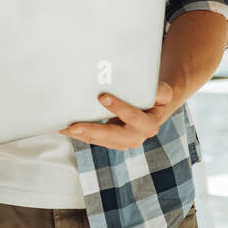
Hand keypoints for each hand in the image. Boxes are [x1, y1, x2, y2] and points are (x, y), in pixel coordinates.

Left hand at [60, 81, 175, 149]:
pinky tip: (65, 128)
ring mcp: (123, 142)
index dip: (119, 108)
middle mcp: (136, 137)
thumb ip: (159, 91)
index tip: (103, 97)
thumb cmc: (156, 98)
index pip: (133, 118)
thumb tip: (149, 86)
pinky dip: (80, 134)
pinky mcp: (112, 142)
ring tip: (64, 128)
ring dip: (81, 135)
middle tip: (74, 126)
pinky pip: (94, 139)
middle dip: (92, 131)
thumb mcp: (163, 93)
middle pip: (112, 136)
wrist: (154, 111)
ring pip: (100, 140)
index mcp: (149, 124)